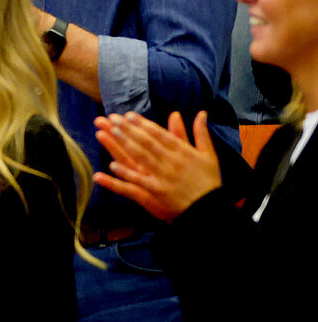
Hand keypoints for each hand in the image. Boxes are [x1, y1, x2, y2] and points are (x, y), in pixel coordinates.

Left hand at [92, 110, 222, 221]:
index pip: (160, 134)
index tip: (129, 115)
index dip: (143, 124)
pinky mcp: (158, 191)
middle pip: (147, 142)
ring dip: (125, 144)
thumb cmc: (209, 180)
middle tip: (113, 119)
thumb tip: (201, 113)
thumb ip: (201, 133)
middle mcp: (172, 161)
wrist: (210, 208)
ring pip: (141, 157)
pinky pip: (139, 181)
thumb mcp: (209, 155)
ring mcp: (164, 176)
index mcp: (183, 151)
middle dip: (129, 129)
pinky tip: (111, 165)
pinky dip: (126, 173)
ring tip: (111, 132)